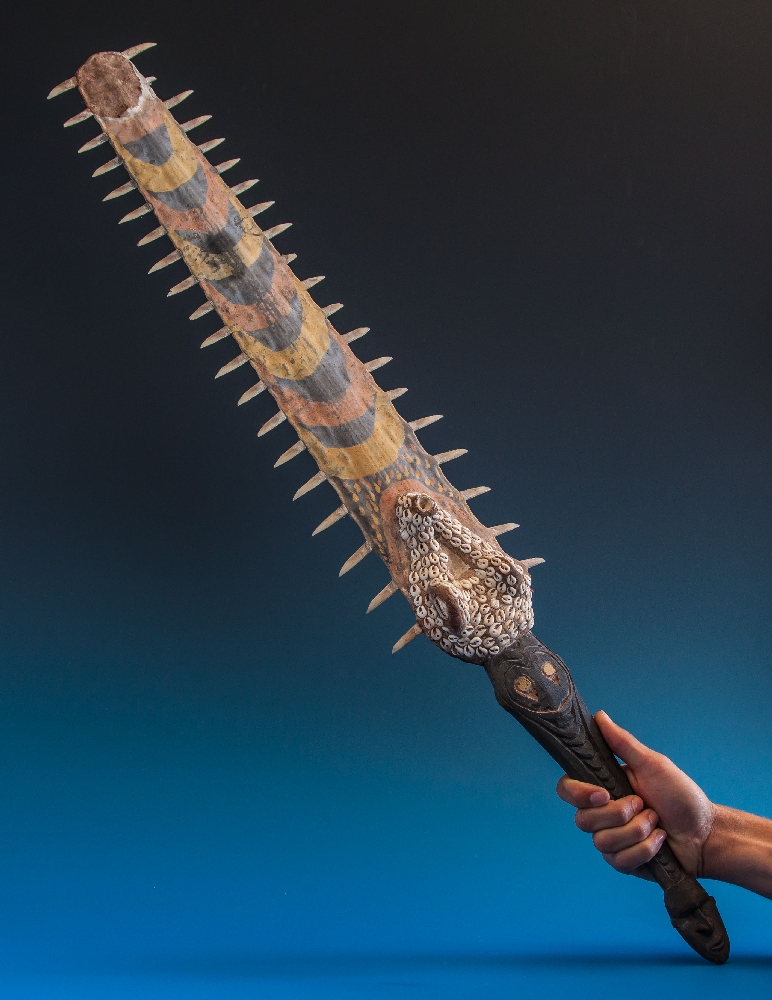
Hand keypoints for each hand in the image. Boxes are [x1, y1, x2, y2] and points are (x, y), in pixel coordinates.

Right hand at [556, 711, 715, 876]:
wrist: (705, 832)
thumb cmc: (680, 795)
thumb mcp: (652, 764)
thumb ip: (622, 743)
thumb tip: (599, 716)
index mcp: (604, 787)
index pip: (567, 790)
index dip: (578, 793)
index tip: (604, 793)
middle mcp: (602, 814)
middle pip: (583, 820)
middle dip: (619, 814)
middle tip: (643, 804)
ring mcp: (611, 840)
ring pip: (602, 842)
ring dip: (636, 831)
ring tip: (656, 823)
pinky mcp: (623, 862)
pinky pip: (619, 861)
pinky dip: (644, 850)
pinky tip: (660, 842)